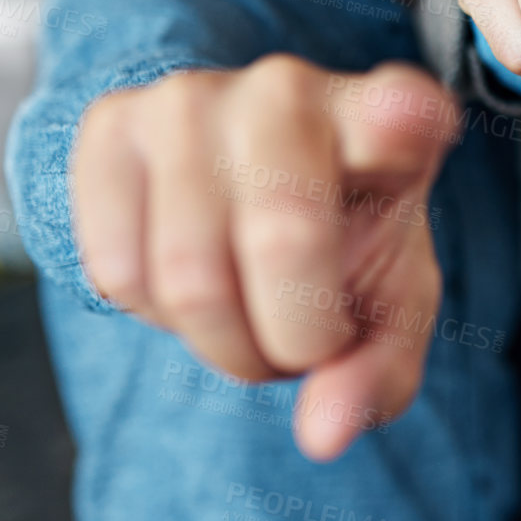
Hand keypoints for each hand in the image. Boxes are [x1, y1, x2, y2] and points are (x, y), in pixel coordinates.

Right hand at [71, 55, 458, 460]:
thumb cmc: (345, 239)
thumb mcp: (388, 307)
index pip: (400, 110)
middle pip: (282, 234)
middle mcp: (291, 88)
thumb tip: (325, 432)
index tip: (408, 124)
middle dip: (291, 340)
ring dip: (223, 342)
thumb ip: (378, 372)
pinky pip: (115, 269)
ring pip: (188, 274)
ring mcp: (194, 95)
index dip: (401, 120)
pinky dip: (154, 315)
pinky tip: (190, 276)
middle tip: (305, 348)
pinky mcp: (112, 122)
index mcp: (390, 118)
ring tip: (251, 313)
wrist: (248, 181)